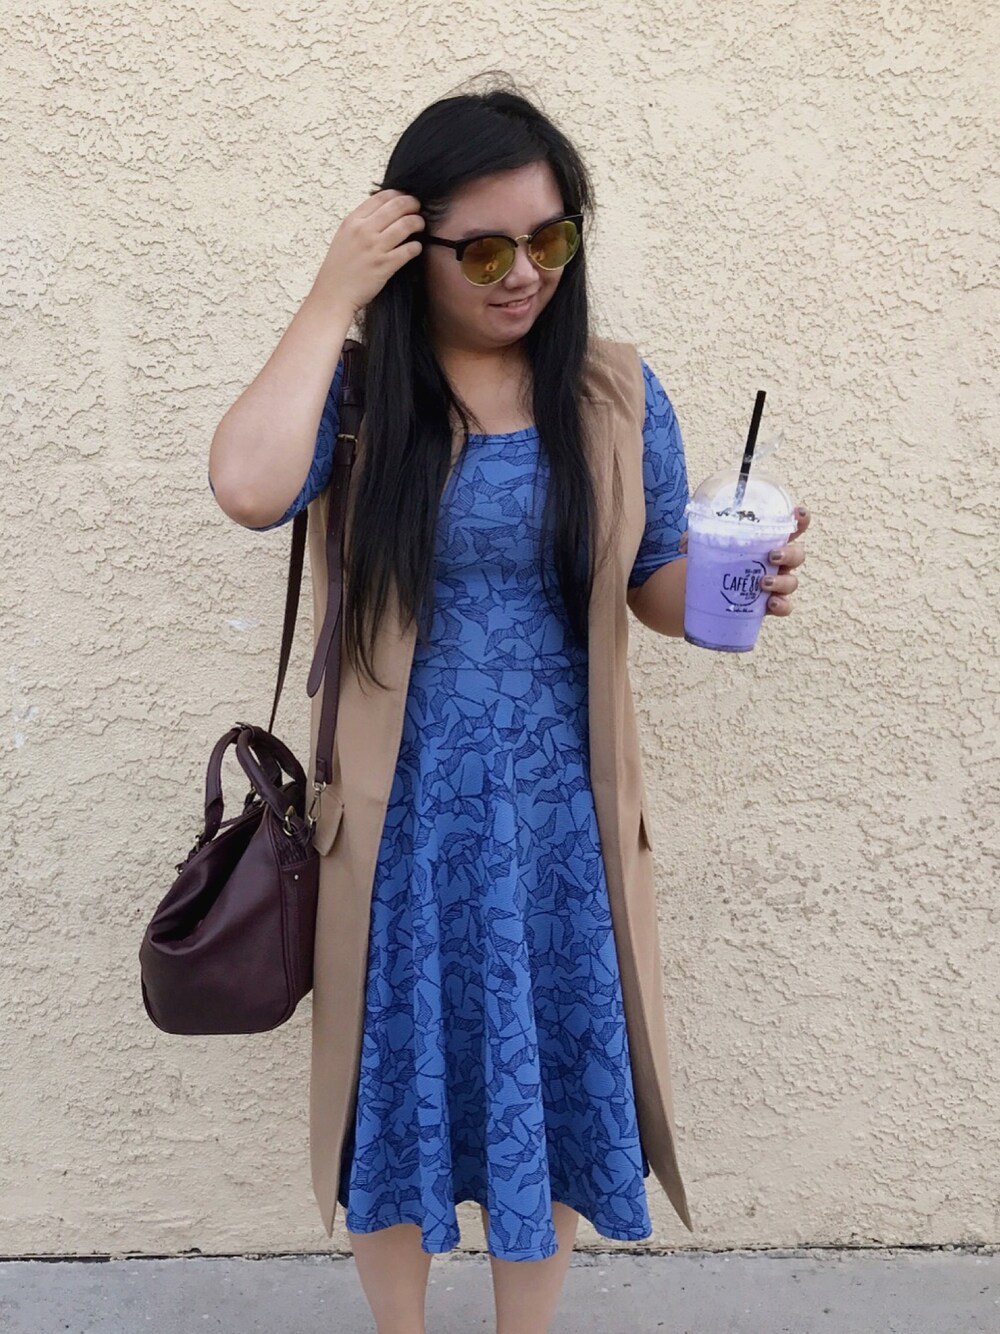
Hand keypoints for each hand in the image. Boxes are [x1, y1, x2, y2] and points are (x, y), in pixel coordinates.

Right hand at [309, 189, 424, 316]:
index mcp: (352, 221)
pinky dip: (417, 246)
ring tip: (420, 226)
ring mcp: (375, 248)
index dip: (399, 194)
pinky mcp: (385, 265)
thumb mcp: (344, 237)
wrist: (333, 295)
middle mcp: (364, 231)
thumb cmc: (338, 269)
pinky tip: (415, 248)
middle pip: (398, 206)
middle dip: (413, 204)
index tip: (406, 199)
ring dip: (418, 223)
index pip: (382, 196)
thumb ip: (360, 223)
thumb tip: (383, 211)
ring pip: (407, 224)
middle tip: (418, 210)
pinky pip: (410, 249)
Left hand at [677, 506, 808, 616]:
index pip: (790, 529)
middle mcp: (776, 563)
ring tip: (763, 582)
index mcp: (766, 542)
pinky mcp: (767, 606)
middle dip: (791, 553)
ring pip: (791, 582)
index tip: (800, 513)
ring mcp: (774, 585)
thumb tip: (684, 543)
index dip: (800, 520)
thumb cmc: (712, 563)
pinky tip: (771, 604)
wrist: (702, 595)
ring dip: (782, 581)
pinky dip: (782, 606)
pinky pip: (784, 607)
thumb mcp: (703, 547)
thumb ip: (694, 539)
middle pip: (798, 555)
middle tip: (772, 555)